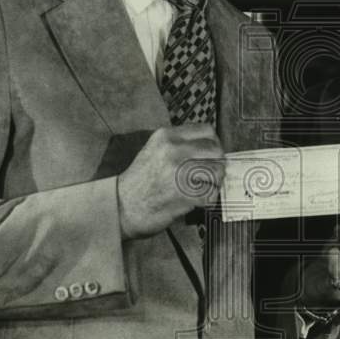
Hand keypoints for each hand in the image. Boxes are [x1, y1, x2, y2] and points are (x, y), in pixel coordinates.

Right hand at [116, 123, 224, 238]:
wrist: (122, 207)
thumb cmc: (139, 182)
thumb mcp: (154, 150)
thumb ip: (179, 144)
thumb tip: (209, 147)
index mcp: (167, 136)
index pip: (207, 130)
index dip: (214, 143)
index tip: (211, 153)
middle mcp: (175, 150)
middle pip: (216, 150)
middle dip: (217, 163)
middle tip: (210, 173)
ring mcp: (181, 172)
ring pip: (218, 171)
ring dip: (214, 182)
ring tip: (203, 187)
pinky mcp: (186, 194)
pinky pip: (211, 193)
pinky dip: (208, 199)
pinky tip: (196, 200)